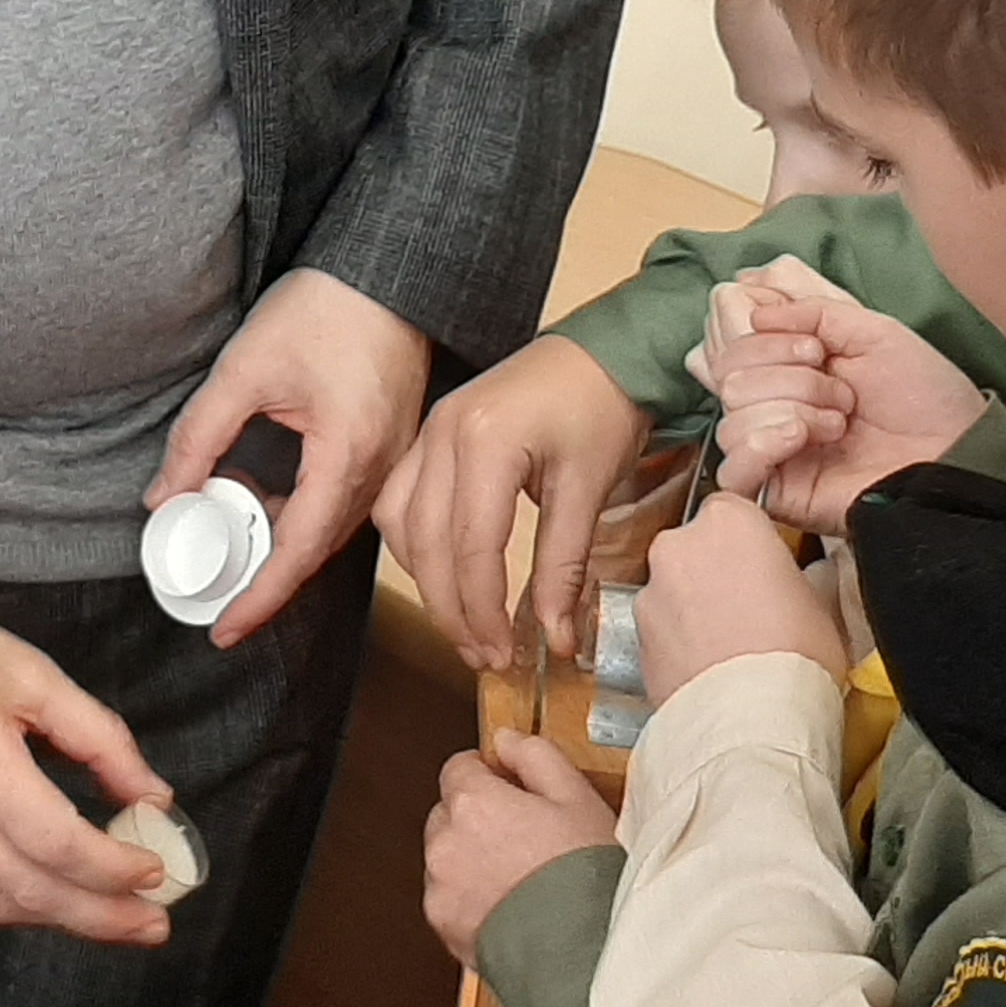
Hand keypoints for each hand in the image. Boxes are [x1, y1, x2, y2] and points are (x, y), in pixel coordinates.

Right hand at [0, 586, 178, 945]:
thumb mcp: (30, 673)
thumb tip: (152, 797)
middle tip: (154, 924)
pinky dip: (7, 901)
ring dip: (58, 917)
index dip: (112, 870)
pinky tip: (44, 894)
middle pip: (30, 891)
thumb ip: (100, 738)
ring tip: (111, 916)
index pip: (55, 842)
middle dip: (102, 917)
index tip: (156, 871)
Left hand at [148, 268, 434, 647]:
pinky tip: (262, 492)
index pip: (296, 552)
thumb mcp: (245, 368)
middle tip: (213, 595)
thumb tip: (165, 496)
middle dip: (264, 580)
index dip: (258, 599)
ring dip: (281, 541)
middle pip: (317, 552)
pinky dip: (301, 512)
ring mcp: (391, 460)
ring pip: (330, 529)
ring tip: (227, 532)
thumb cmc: (326, 306)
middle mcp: (380, 469)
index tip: (223, 629)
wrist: (387, 268)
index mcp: (348, 454)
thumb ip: (199, 436)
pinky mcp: (390, 446)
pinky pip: (343, 502)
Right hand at [376, 334, 646, 672]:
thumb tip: (554, 638)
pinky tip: (442, 574)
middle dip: (451, 609)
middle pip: (426, 543)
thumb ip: (564, 567)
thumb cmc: (602, 405)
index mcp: (486, 440)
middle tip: (482, 655)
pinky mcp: (431, 436)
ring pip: (401, 525)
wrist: (604, 351)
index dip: (481, 610)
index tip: (502, 652)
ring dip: (426, 581)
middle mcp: (444, 433)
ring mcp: (430, 431)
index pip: (469, 547)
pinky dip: (416, 546)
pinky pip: (400, 500)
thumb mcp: (589, 488)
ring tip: (464, 625)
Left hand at [422, 730, 617, 969]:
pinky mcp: (443, 926)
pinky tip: (513, 904)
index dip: (488, 773)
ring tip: (523, 877)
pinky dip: (472, 897)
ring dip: (473, 858)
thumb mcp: (576, 797)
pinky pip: (450, 898)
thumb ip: (535, 756)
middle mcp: (445, 842)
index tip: (511, 786)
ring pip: (447, 857)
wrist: (582, 952)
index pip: (458, 766)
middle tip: (527, 836)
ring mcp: (440, 887)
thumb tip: (506, 739)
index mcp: (473, 803)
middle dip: (479, 818)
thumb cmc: (584, 875)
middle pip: (449, 812)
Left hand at [639, 492, 850, 706]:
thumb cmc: (794, 658)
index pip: (733, 509)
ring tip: (730, 644)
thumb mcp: (820, 602)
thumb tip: (803, 579)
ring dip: (693, 606)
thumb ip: (799, 575)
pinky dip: (677, 639)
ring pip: (672, 587)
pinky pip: (659, 627)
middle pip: (695, 545)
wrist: (751, 721)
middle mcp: (679, 545)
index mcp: (728, 521)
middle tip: (750, 606)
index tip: (763, 564)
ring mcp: (651, 591)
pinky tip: (707, 665)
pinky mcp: (635, 635)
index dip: (750, 540)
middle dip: (716, 569)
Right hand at [700, 258, 988, 529]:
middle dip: (790, 377)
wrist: (956, 453)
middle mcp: (776, 408)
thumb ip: (812, 311)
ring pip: (732, 418)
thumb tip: (755, 312)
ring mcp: (774, 452)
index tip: (818, 348)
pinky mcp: (777, 493)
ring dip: (792, 409)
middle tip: (842, 394)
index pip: (734, 347)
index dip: (768, 340)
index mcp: (792, 369)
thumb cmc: (926, 397)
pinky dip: (762, 444)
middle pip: (730, 380)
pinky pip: (733, 469)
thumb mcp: (873, 332)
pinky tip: (801, 437)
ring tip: (839, 424)